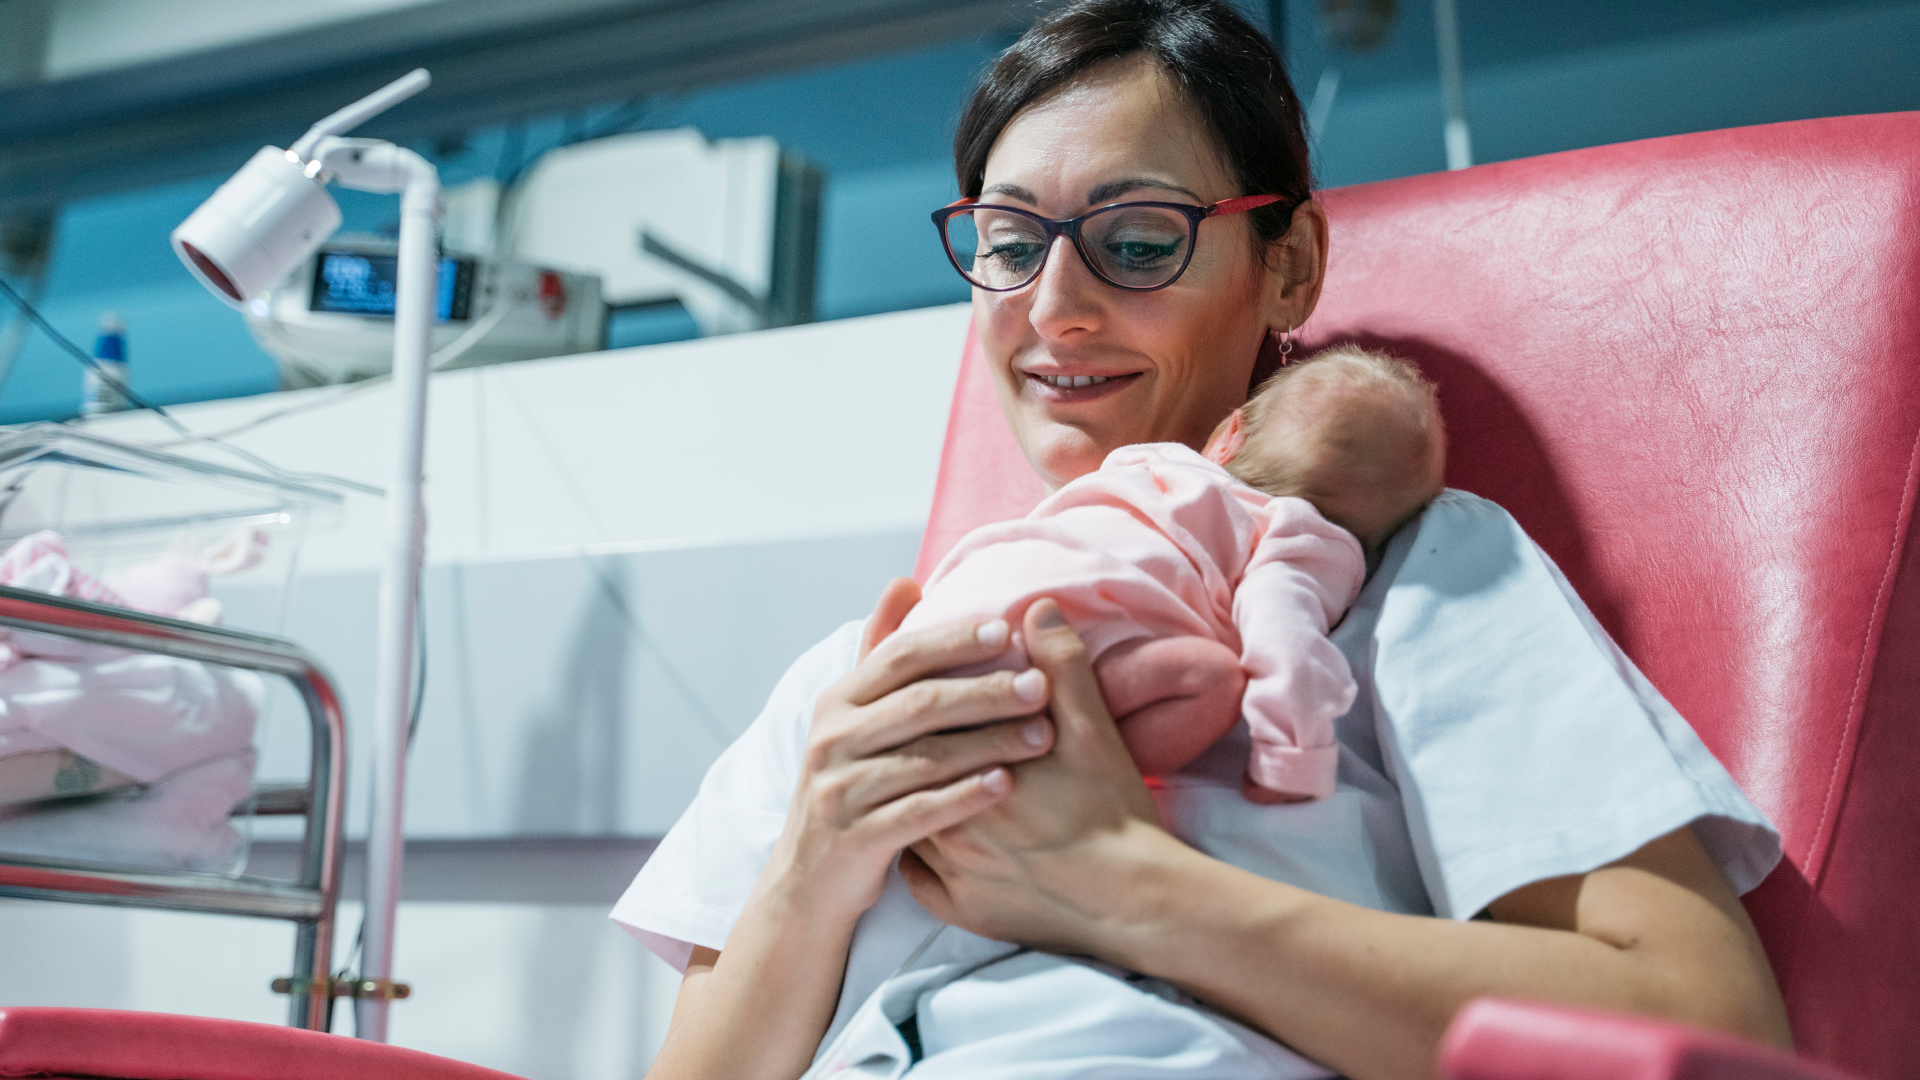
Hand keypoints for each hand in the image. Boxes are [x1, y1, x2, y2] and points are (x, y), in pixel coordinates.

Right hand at [753, 577, 1057, 928]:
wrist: (807, 880)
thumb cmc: (850, 784)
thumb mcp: (853, 716)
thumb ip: (880, 650)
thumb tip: (904, 581)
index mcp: (838, 700)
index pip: (899, 655)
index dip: (952, 640)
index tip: (1007, 629)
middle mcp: (833, 738)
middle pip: (919, 704)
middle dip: (985, 691)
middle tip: (1040, 686)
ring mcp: (841, 789)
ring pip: (925, 757)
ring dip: (989, 744)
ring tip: (1042, 736)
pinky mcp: (856, 837)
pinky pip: (918, 812)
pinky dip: (964, 797)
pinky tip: (1005, 784)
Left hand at [901, 598, 1167, 953]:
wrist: (1134, 898)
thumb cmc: (1113, 811)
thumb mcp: (1092, 728)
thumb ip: (1061, 664)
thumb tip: (1037, 609)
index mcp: (972, 769)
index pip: (923, 726)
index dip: (923, 703)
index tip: (926, 693)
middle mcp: (949, 821)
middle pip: (905, 775)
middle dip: (909, 754)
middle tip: (918, 737)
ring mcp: (951, 872)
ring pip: (906, 825)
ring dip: (911, 802)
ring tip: (917, 781)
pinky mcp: (961, 911)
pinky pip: (917, 881)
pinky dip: (920, 858)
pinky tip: (930, 840)